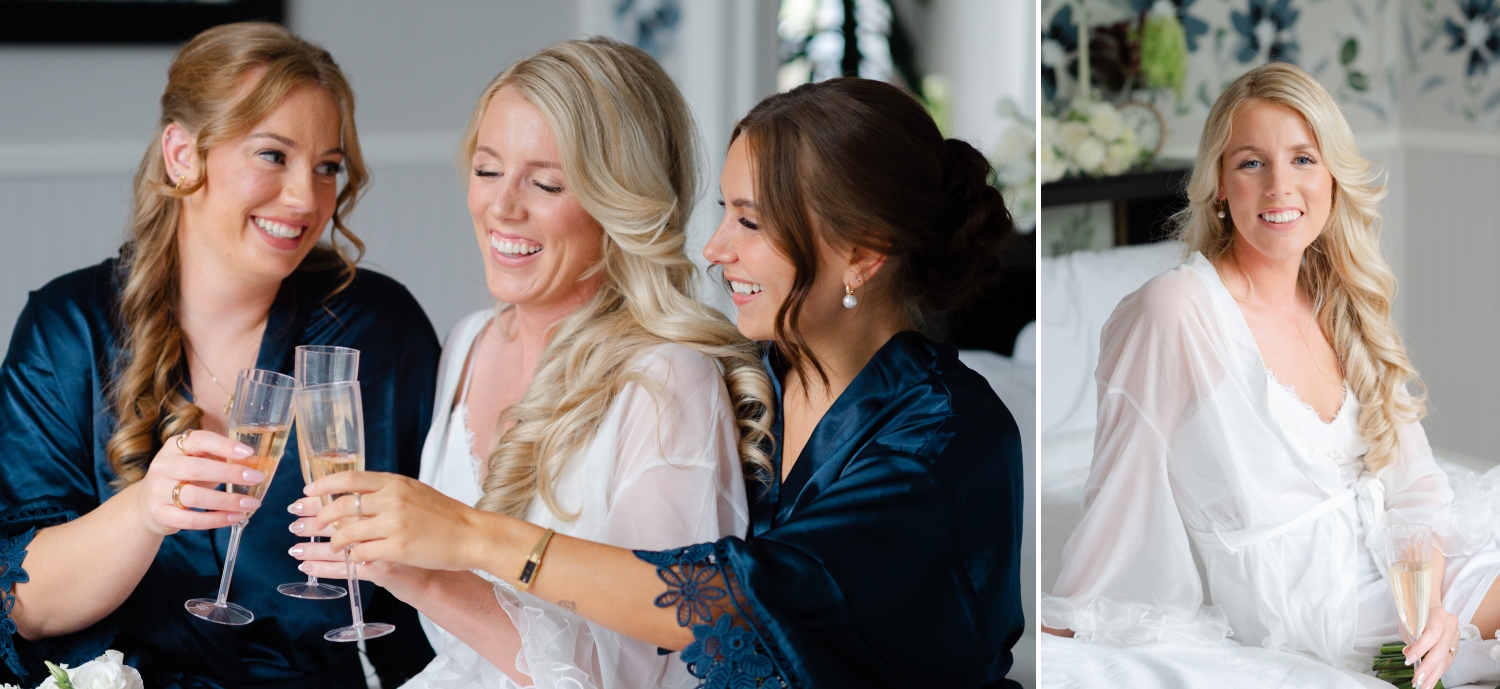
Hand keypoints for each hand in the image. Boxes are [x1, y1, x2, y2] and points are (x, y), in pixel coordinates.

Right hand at [133, 430, 265, 535]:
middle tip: (256, 478)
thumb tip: (254, 463)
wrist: (146, 503)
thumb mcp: (195, 461)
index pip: (199, 440)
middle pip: (198, 469)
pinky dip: (216, 520)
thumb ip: (219, 458)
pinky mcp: (160, 514)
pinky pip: (191, 520)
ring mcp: (158, 491)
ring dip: (227, 501)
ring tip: (251, 503)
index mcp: (175, 447)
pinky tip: (235, 517)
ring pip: (195, 497)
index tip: (249, 452)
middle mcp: (163, 466)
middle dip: (231, 473)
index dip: (224, 445)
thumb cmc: (182, 477)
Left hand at [304, 471, 491, 571]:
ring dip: (334, 542)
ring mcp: (394, 524)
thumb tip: (356, 494)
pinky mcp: (398, 548)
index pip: (349, 478)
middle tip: (310, 525)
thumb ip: (387, 491)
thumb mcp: (415, 492)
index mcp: (395, 482)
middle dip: (319, 516)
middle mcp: (392, 499)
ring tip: (333, 546)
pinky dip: (352, 556)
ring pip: (347, 531)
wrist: (472, 534)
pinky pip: (362, 552)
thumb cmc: (445, 515)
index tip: (307, 492)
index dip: (323, 485)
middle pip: (341, 505)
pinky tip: (352, 558)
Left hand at [1406, 605, 1459, 688]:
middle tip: (1418, 679)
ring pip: (1446, 658)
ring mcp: (1455, 636)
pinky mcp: (1456, 646)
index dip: (1421, 648)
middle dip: (1428, 666)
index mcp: (1439, 615)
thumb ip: (1410, 638)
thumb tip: (1409, 654)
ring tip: (1424, 685)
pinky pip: (1447, 661)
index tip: (1409, 660)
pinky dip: (1438, 672)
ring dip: (1434, 674)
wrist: (1429, 609)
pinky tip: (1430, 681)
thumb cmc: (1417, 615)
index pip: (1432, 633)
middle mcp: (1451, 625)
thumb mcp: (1409, 623)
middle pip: (1441, 649)